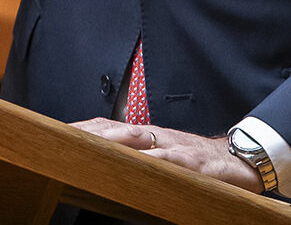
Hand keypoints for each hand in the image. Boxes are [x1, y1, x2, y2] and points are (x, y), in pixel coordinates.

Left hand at [71, 118, 262, 194]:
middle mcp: (152, 137)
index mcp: (142, 136)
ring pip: (135, 140)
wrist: (237, 159)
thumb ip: (134, 156)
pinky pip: (168, 159)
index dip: (79, 129)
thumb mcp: (159, 156)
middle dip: (84, 133)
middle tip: (59, 138)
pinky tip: (136, 163)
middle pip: (111, 130)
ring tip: (85, 146)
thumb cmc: (193, 160)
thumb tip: (102, 161)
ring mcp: (171, 147)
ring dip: (109, 142)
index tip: (53, 133)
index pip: (103, 128)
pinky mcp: (191, 162)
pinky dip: (150, 160)